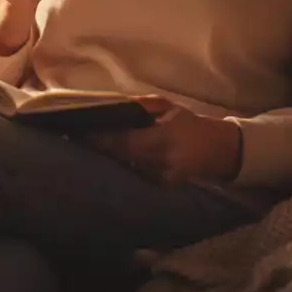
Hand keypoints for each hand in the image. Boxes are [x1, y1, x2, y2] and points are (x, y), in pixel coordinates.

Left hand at [86, 96, 242, 184]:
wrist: (218, 150)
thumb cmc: (188, 123)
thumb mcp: (166, 107)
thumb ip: (139, 107)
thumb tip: (109, 104)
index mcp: (160, 140)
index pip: (121, 142)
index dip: (98, 139)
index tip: (77, 131)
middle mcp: (159, 163)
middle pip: (119, 157)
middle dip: (98, 148)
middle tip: (73, 136)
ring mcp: (160, 179)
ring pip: (125, 167)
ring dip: (108, 157)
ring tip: (86, 144)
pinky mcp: (160, 188)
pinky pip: (135, 174)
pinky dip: (123, 164)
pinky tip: (111, 157)